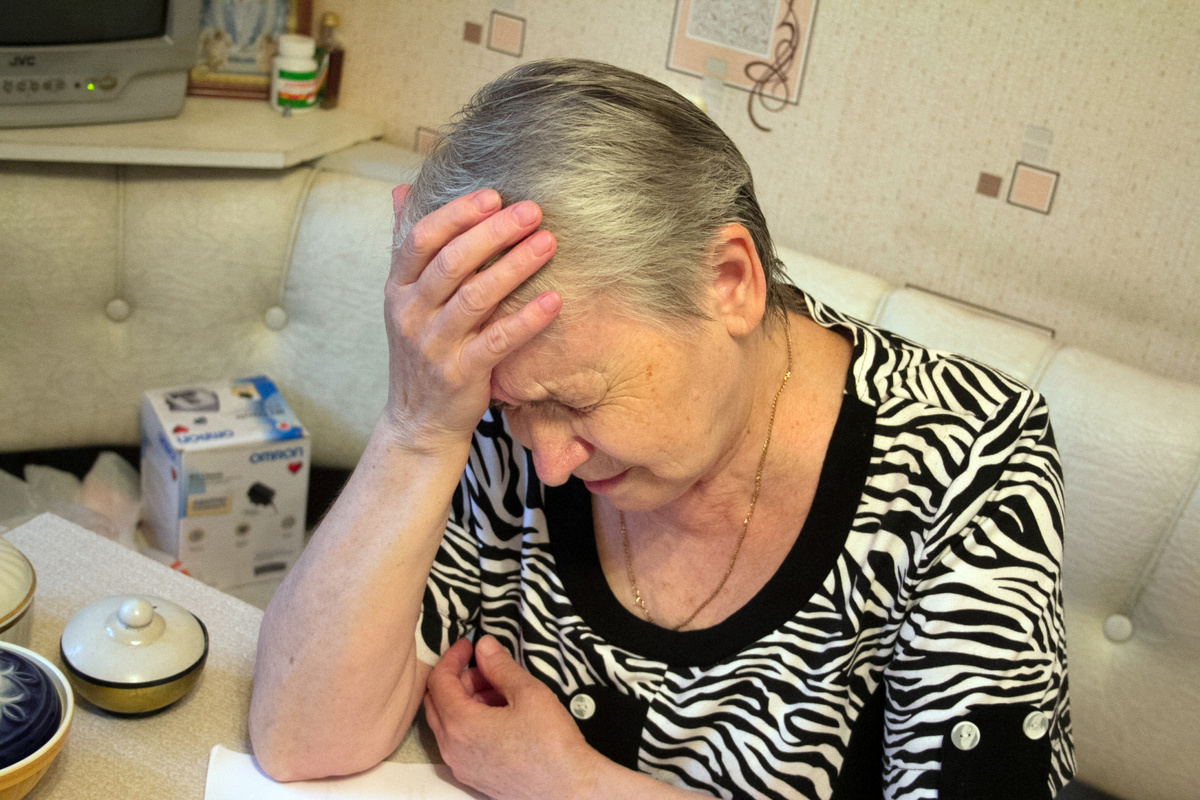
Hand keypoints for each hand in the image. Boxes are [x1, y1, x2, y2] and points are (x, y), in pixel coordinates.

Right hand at [383, 186, 561, 454]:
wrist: (418, 422)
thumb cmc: (423, 351)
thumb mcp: (406, 301)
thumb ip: (410, 250)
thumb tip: (402, 189)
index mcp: (397, 289)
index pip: (420, 239)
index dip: (456, 213)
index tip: (493, 195)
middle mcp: (410, 314)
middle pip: (451, 262)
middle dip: (493, 232)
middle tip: (531, 211)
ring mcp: (434, 345)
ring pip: (475, 297)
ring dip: (514, 266)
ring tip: (548, 243)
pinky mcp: (461, 374)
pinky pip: (498, 340)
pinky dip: (527, 319)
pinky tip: (555, 300)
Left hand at [424, 636, 600, 799]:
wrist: (569, 789)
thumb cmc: (551, 744)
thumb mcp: (527, 693)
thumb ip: (500, 666)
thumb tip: (484, 646)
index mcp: (461, 725)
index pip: (439, 682)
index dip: (452, 657)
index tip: (468, 644)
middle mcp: (453, 749)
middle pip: (437, 702)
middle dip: (458, 679)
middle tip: (486, 667)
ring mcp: (462, 767)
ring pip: (449, 723)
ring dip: (466, 701)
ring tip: (501, 690)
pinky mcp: (475, 778)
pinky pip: (461, 743)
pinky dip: (472, 722)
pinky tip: (502, 715)